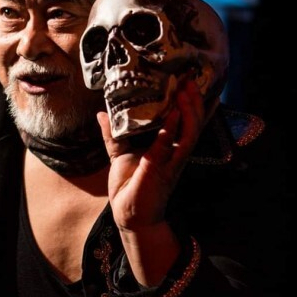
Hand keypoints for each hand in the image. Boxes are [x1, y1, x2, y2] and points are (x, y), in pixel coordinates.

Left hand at [99, 79, 209, 233]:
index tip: (186, 81)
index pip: (184, 121)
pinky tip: (174, 114)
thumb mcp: (120, 154)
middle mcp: (175, 153)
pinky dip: (173, 130)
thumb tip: (102, 112)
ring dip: (190, 111)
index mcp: (168, 147)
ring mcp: (172, 162)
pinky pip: (172, 148)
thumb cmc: (129, 187)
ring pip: (190, 133)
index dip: (189, 103)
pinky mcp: (162, 171)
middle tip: (190, 80)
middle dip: (194, 102)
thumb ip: (114, 133)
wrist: (129, 217)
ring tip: (186, 92)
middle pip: (193, 124)